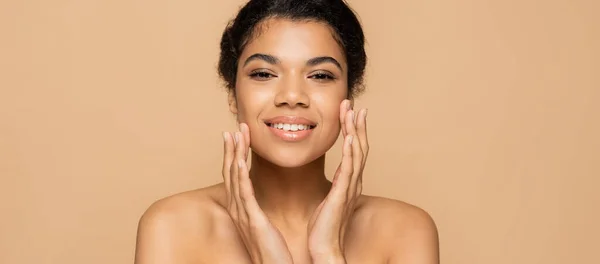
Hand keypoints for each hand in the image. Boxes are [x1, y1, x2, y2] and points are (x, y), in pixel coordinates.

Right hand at [222, 124, 292, 263]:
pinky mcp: (253, 220)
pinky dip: (241, 175)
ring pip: (235, 177)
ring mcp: (243, 214)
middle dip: (233, 147)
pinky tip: (240, 160)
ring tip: (236, 134)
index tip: (238, 134)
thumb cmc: (271, 249)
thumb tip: (259, 197)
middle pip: (231, 171)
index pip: (235, 174)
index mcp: (241, 207)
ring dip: (235, 154)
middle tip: (236, 126)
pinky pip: (245, 194)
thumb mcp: (262, 223)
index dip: (235, 153)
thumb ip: (258, 208)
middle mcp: (237, 208)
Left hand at [307, 100, 368, 262]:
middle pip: (358, 146)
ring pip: (356, 153)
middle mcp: (352, 182)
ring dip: (355, 131)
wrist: (324, 247)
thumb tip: (330, 177)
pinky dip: (351, 152)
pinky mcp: (342, 195)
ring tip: (353, 111)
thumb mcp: (327, 199)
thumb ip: (332, 185)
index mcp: (347, 181)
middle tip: (354, 103)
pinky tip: (350, 137)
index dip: (352, 130)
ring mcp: (349, 187)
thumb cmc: (323, 226)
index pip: (353, 150)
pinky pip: (348, 169)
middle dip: (356, 124)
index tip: (350, 112)